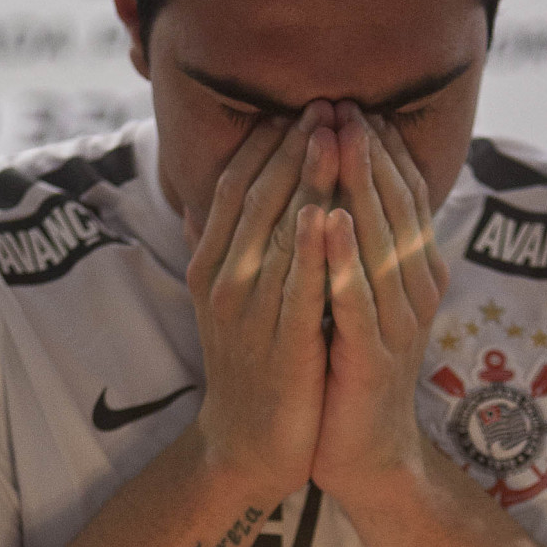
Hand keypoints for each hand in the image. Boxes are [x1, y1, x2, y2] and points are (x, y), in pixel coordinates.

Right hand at [186, 104, 340, 504]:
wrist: (249, 445)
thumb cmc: (252, 366)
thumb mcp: (231, 298)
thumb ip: (229, 244)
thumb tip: (220, 190)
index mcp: (211, 263)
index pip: (236, 184)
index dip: (267, 141)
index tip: (301, 104)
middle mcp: (224, 281)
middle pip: (257, 197)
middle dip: (293, 146)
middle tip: (327, 101)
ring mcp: (251, 313)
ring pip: (279, 232)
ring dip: (308, 180)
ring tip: (336, 134)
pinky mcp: (283, 344)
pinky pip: (299, 286)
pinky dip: (313, 248)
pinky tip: (331, 213)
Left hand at [312, 105, 447, 504]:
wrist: (361, 451)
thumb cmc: (351, 369)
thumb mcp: (358, 295)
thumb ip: (356, 245)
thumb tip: (338, 184)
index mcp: (413, 272)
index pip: (403, 197)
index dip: (381, 150)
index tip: (353, 103)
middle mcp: (414, 291)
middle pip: (397, 209)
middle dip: (370, 154)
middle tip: (346, 102)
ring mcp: (398, 325)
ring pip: (383, 245)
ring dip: (362, 189)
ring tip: (341, 139)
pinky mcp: (373, 358)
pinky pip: (357, 300)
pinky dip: (344, 261)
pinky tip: (327, 224)